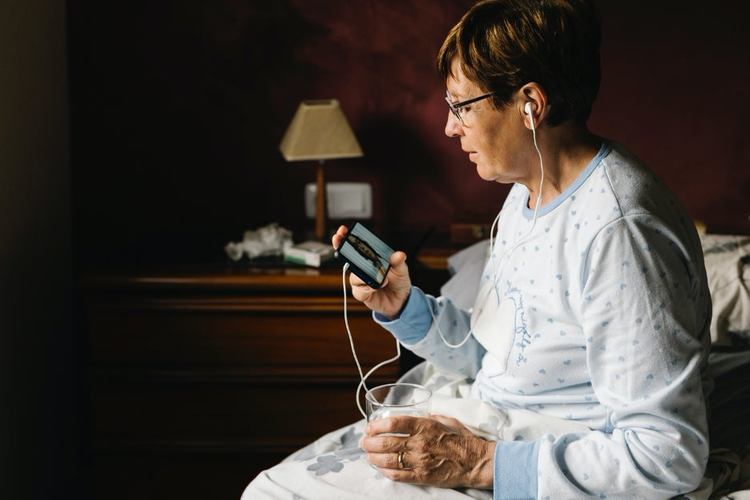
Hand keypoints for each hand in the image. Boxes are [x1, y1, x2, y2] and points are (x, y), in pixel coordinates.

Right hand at [332, 225, 411, 318]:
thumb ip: (398, 262)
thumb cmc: (398, 280)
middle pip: (346, 258)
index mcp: (369, 259)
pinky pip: (359, 291)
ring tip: (381, 278)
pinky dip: (367, 288)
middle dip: (341, 248)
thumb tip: (399, 255)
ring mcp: (360, 282)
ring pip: (354, 277)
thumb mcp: (401, 269)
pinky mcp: (362, 294)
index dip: (345, 238)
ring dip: (364, 276)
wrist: (401, 299)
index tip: (342, 230)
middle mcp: (361, 269)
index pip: (355, 246)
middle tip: (340, 240)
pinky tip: (376, 287)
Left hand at [360, 415, 494, 488]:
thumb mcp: (445, 419)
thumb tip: (415, 415)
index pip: (393, 423)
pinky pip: (398, 475)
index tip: (369, 427)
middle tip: (363, 442)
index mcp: (425, 426)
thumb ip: (428, 417)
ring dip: (373, 458)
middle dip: (369, 443)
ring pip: (388, 460)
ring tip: (367, 455)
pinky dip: (385, 471)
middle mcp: (420, 443)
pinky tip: (380, 468)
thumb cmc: (462, 439)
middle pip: (386, 443)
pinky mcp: (423, 476)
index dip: (377, 425)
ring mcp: (420, 461)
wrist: (476, 461)